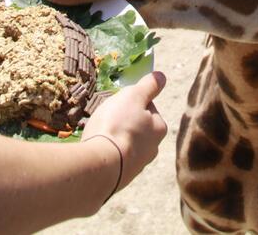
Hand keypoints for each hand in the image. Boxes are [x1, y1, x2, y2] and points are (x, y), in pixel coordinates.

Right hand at [82, 71, 167, 191]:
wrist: (101, 166)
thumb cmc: (119, 125)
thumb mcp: (134, 96)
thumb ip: (148, 86)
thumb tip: (161, 77)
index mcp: (159, 129)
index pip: (148, 107)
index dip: (132, 102)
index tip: (119, 103)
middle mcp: (152, 150)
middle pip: (136, 127)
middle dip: (123, 121)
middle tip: (107, 118)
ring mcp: (135, 167)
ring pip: (124, 143)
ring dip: (113, 138)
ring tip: (99, 134)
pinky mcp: (119, 179)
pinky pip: (113, 159)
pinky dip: (106, 153)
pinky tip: (96, 150)